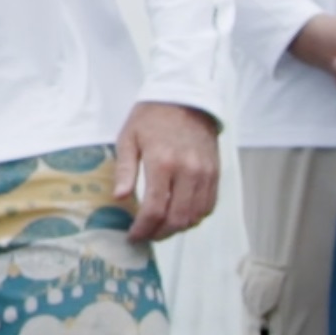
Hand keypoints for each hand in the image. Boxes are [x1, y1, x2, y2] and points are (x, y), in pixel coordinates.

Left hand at [114, 103, 221, 240]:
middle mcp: (187, 171)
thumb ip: (125, 170)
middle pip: (178, 218)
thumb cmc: (151, 118)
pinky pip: (209, 206)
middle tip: (146, 235)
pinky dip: (195, 217)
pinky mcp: (215, 173)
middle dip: (160, 234)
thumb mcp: (129, 138)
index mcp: (162, 162)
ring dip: (178, 228)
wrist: (185, 99)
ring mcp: (205, 173)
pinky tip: (180, 216)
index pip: (155, 208)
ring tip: (161, 228)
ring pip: (195, 216)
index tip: (133, 235)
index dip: (143, 228)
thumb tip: (119, 198)